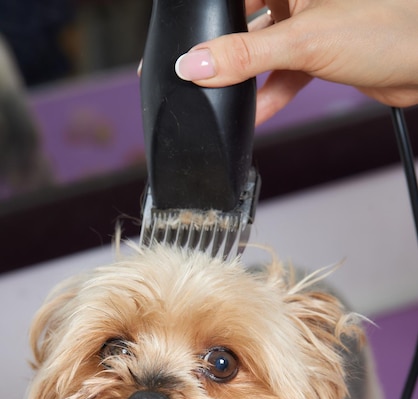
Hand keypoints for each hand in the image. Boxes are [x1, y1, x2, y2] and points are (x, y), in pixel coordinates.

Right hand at [175, 0, 417, 124]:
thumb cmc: (389, 28)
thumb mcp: (303, 42)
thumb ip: (245, 56)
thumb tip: (196, 63)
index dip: (206, 18)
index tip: (183, 42)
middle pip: (245, 22)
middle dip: (224, 52)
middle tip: (199, 73)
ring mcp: (309, 23)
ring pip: (263, 52)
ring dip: (246, 80)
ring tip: (222, 99)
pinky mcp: (319, 52)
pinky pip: (284, 73)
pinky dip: (271, 95)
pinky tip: (256, 114)